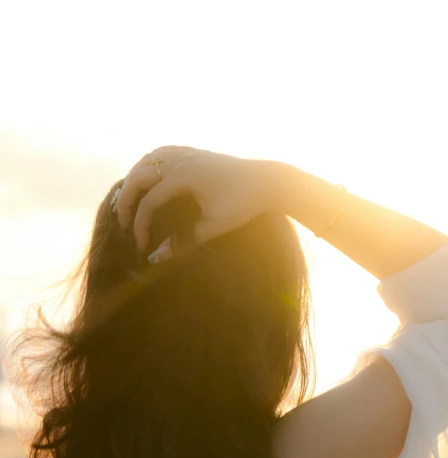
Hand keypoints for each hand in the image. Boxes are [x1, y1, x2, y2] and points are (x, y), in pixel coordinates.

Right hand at [114, 146, 281, 259]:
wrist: (267, 180)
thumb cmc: (243, 203)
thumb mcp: (214, 226)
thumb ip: (183, 241)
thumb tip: (156, 258)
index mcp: (184, 176)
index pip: (149, 202)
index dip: (140, 226)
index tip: (142, 247)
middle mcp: (180, 160)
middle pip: (137, 178)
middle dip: (126, 202)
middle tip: (123, 225)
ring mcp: (185, 152)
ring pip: (145, 162)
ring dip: (132, 182)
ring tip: (128, 204)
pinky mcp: (191, 152)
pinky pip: (158, 155)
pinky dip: (146, 168)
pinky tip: (144, 181)